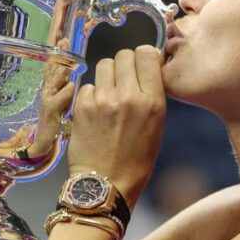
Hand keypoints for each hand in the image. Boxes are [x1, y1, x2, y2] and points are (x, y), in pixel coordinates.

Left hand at [68, 45, 165, 208]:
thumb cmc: (136, 160)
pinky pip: (87, 85)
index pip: (147, 55)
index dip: (143, 57)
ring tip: (108, 95)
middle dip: (124, 65)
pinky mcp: (82, 106)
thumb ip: (151, 95)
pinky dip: (91, 94)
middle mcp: (129, 96)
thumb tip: (145, 70)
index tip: (141, 66)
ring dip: (107, 76)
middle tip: (123, 82)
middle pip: (124, 55)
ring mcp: (103, 100)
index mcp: (153, 102)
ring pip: (104, 65)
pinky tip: (95, 111)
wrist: (107, 184)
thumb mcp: (157, 126)